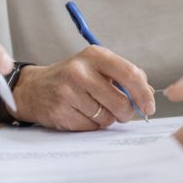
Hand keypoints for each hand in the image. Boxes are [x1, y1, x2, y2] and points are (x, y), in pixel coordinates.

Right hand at [11, 45, 155, 129]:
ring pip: (107, 118)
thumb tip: (148, 95)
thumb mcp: (96, 66)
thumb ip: (123, 76)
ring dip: (106, 119)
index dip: (144, 94)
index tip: (149, 106)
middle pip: (121, 102)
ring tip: (93, 108)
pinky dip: (91, 125)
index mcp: (95, 55)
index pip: (130, 74)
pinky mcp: (61, 111)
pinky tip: (80, 114)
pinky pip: (90, 127)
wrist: (33, 88)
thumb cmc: (72, 78)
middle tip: (120, 112)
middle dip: (126, 113)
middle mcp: (81, 71)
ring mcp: (69, 91)